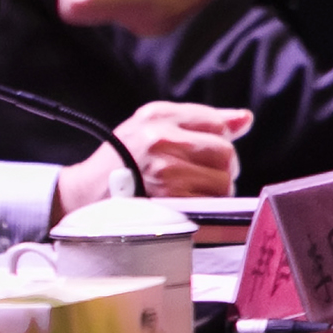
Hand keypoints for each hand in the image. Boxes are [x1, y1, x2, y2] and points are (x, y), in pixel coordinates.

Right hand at [56, 101, 253, 214]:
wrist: (87, 193)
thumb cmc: (122, 155)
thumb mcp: (152, 121)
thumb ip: (201, 118)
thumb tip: (245, 119)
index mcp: (159, 119)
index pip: (217, 125)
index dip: (220, 141)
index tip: (208, 153)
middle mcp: (162, 145)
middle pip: (225, 155)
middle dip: (222, 168)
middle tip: (203, 176)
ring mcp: (166, 180)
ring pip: (222, 185)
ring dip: (216, 192)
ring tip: (194, 193)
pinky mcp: (170, 210)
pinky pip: (214, 212)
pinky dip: (216, 214)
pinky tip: (203, 211)